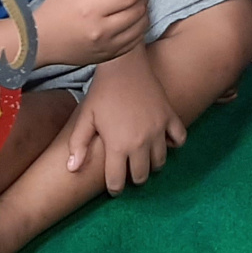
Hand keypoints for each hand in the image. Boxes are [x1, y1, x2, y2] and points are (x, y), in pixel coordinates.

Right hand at [35, 0, 149, 66]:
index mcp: (92, 9)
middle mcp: (102, 31)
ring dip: (142, 12)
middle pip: (138, 11)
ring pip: (140, 27)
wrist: (40, 41)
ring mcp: (107, 47)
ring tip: (132, 4)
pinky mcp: (108, 56)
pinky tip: (129, 20)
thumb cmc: (56, 9)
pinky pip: (135, 42)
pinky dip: (138, 28)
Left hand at [66, 55, 184, 193]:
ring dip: (152, 164)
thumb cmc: (102, 91)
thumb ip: (78, 145)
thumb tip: (71, 169)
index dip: (114, 188)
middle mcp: (141, 142)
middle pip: (142, 176)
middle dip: (134, 178)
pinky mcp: (170, 117)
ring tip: (143, 157)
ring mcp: (158, 130)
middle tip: (128, 171)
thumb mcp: (86, 117)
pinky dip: (174, 144)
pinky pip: (180, 139)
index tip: (113, 186)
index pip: (118, 181)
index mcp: (118, 145)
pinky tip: (163, 141)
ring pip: (161, 162)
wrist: (124, 64)